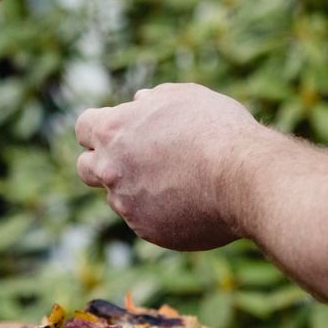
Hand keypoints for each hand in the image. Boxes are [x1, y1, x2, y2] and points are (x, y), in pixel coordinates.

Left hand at [75, 83, 264, 250]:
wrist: (243, 177)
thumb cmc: (217, 129)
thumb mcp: (184, 97)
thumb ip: (153, 100)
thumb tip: (139, 102)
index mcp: (112, 132)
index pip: (83, 128)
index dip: (100, 128)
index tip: (119, 131)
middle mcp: (109, 170)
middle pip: (87, 168)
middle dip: (104, 162)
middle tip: (136, 159)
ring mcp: (126, 205)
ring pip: (118, 198)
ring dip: (137, 189)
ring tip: (181, 180)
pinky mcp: (147, 231)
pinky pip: (146, 220)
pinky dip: (162, 212)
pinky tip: (193, 202)